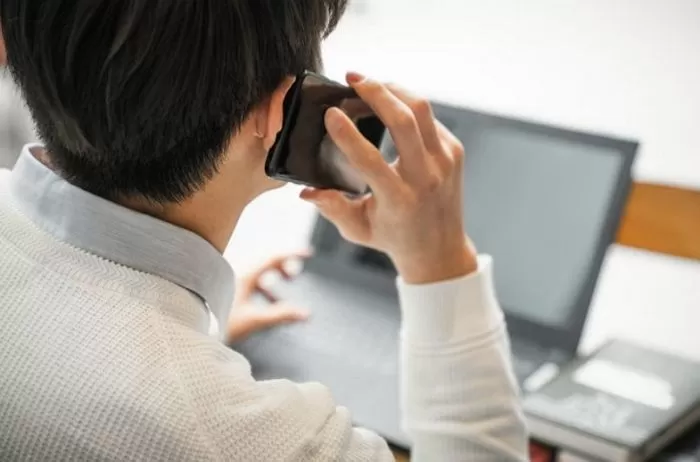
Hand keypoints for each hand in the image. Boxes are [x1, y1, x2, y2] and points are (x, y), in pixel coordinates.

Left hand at [226, 252, 310, 342]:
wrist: (191, 330)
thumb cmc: (219, 324)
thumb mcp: (254, 320)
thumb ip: (281, 315)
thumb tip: (307, 313)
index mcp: (245, 275)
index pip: (273, 257)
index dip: (292, 254)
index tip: (309, 254)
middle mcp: (237, 273)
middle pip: (265, 263)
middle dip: (282, 267)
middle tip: (295, 275)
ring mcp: (230, 282)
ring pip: (256, 273)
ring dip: (272, 279)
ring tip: (284, 291)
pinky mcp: (225, 292)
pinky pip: (248, 283)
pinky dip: (262, 289)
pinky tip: (267, 304)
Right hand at [301, 73, 476, 283]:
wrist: (439, 249)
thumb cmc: (393, 238)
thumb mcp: (357, 229)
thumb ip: (332, 208)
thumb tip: (306, 190)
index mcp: (398, 199)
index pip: (370, 159)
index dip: (347, 134)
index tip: (330, 113)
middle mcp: (425, 178)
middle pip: (403, 121)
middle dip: (376, 92)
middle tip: (352, 78)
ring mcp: (445, 162)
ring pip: (421, 109)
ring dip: (393, 89)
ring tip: (369, 83)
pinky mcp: (455, 152)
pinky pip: (429, 118)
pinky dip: (407, 106)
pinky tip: (388, 103)